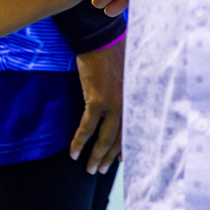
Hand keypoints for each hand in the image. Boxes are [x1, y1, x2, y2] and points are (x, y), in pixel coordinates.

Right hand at [71, 42, 124, 173]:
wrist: (100, 39)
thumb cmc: (112, 52)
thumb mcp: (124, 74)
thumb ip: (124, 91)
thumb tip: (117, 103)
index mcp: (136, 98)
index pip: (133, 129)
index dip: (126, 147)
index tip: (121, 161)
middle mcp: (129, 104)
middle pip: (119, 139)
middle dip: (109, 158)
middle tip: (100, 171)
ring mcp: (114, 104)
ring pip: (104, 140)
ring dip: (95, 157)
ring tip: (89, 170)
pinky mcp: (97, 102)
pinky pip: (86, 129)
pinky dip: (79, 144)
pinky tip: (73, 154)